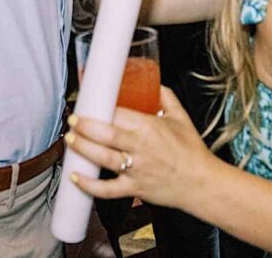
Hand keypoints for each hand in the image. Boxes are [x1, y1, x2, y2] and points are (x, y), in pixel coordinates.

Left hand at [66, 87, 217, 208]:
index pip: (120, 114)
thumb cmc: (191, 151)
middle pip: (107, 135)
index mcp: (151, 128)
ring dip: (83, 149)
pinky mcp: (134, 189)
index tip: (89, 102)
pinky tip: (76, 176)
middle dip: (85, 126)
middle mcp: (141, 149)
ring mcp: (136, 170)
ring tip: (69, 140)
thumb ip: (166, 96)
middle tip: (73, 118)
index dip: (101, 108)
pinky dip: (89, 185)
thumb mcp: (182, 117)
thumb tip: (153, 81)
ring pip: (104, 159)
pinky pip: (107, 190)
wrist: (202, 183)